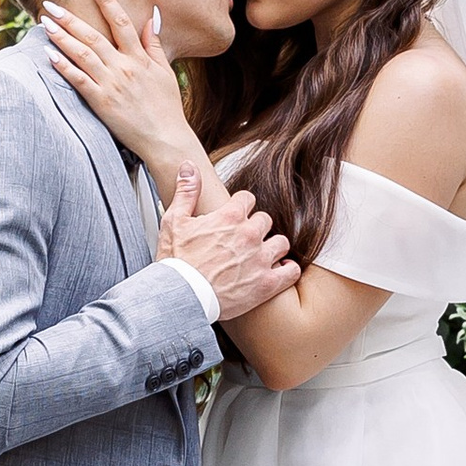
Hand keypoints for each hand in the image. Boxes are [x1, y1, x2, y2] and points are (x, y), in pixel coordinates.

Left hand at [39, 0, 202, 184]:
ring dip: (62, 37)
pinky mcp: (101, 103)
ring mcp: (111, 84)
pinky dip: (63, 67)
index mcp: (139, 57)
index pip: (121, 20)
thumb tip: (152, 15)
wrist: (166, 139)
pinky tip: (49, 54)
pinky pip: (79, 81)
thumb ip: (154, 43)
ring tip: (44, 23)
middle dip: (70, 17)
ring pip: (82, 54)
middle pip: (93, 35)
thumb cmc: (166, 107)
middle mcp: (124, 67)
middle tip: (49, 3)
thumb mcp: (165, 71)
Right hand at [160, 163, 297, 323]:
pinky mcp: (266, 283)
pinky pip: (291, 271)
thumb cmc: (176, 263)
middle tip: (244, 240)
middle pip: (266, 220)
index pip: (248, 198)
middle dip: (256, 227)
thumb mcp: (174, 221)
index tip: (236, 217)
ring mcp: (260, 259)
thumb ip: (186, 191)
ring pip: (281, 242)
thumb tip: (189, 167)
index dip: (241, 207)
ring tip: (260, 256)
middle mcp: (249, 234)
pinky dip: (286, 271)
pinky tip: (277, 272)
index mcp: (229, 217)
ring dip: (273, 247)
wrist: (180, 297)